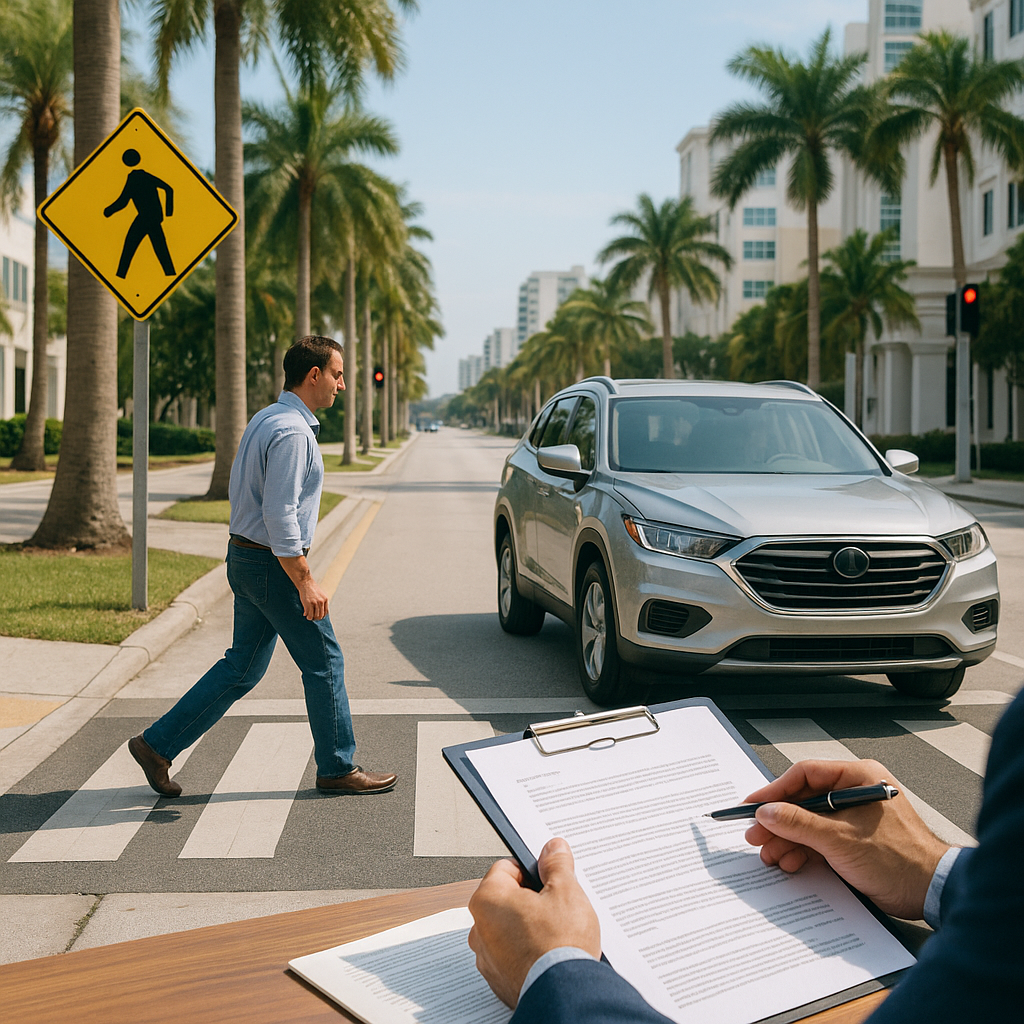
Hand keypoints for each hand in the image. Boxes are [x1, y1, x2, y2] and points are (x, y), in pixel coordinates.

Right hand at [296, 578, 328, 619]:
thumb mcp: (320, 595)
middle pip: (320, 615)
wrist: (306, 583)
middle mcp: (321, 602)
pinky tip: (305, 614)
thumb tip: (319, 613)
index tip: (317, 617)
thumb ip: (320, 603)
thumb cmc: (312, 589)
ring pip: (314, 616)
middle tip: (312, 618)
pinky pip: (309, 615)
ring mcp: (315, 603)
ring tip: (308, 616)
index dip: (321, 616)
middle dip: (316, 618)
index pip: (325, 612)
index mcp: (325, 600)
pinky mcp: (308, 604)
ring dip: (311, 617)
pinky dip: (307, 616)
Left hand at [468, 837, 599, 1007]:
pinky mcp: (499, 979)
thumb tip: (553, 849)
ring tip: (555, 932)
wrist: (565, 994)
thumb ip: (556, 864)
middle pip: (508, 898)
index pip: (506, 868)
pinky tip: (549, 953)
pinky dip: (527, 951)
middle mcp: (480, 928)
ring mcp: (488, 957)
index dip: (532, 869)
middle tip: (556, 906)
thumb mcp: (566, 891)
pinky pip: (512, 954)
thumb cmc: (560, 946)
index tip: (547, 876)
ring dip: (529, 926)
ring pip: (510, 928)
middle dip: (531, 900)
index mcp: (488, 900)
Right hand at [743, 759, 950, 919]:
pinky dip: (804, 850)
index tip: (753, 805)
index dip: (775, 791)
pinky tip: (791, 862)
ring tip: (770, 854)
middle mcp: (855, 792)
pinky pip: (821, 838)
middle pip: (804, 800)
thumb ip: (798, 823)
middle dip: (779, 821)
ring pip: (810, 822)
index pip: (805, 775)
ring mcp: (855, 816)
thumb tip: (767, 813)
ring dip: (788, 839)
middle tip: (756, 835)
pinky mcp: (855, 839)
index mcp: (858, 777)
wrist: (931, 892)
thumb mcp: (839, 839)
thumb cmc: (900, 859)